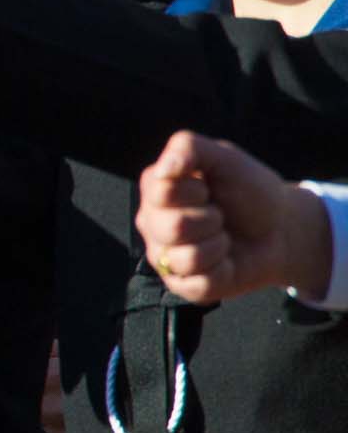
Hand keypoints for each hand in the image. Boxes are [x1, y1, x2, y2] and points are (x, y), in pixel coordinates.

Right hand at [135, 131, 328, 304]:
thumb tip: (164, 168)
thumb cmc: (249, 192)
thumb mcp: (225, 158)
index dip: (196, 191)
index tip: (209, 188)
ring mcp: (165, 257)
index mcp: (155, 190)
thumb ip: (189, 147)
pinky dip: (223, 271)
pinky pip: (198, 284)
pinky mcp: (183, 285)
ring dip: (219, 246)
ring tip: (223, 238)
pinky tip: (225, 261)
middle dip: (211, 219)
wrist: (280, 229)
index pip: (162, 192)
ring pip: (186, 258)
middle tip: (220, 215)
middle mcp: (152, 224)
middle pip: (173, 227)